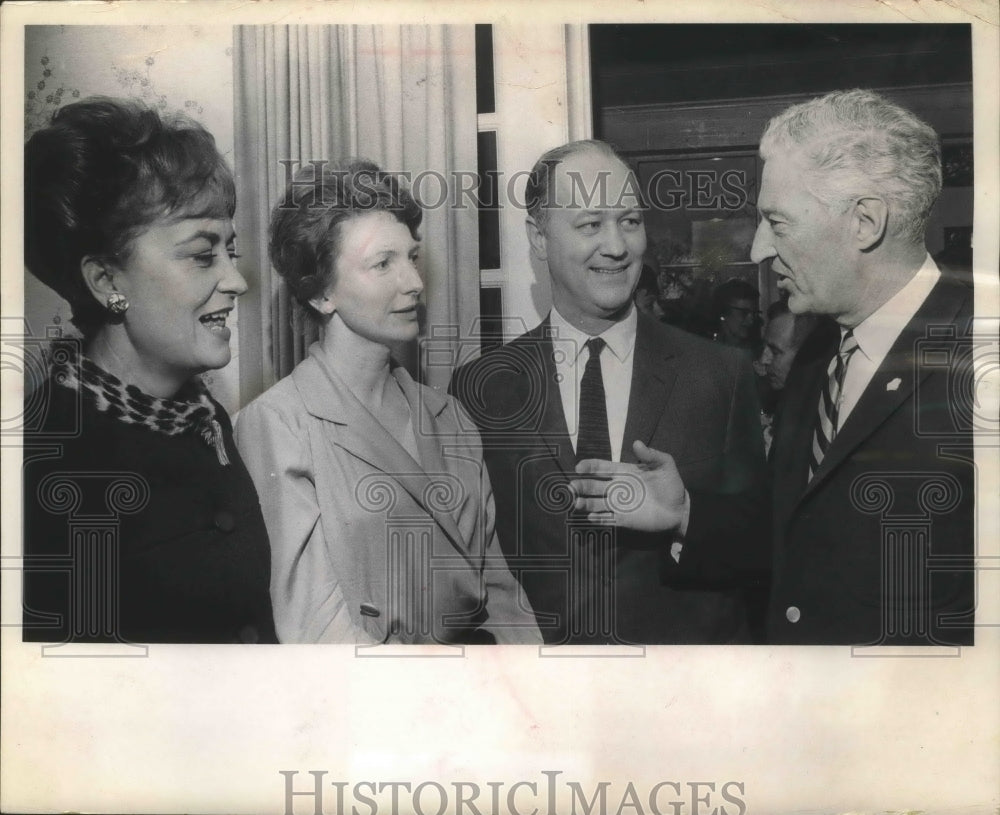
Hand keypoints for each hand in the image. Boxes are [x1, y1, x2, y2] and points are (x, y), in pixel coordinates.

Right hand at [570, 440, 687, 531]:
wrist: (680, 509)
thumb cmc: (670, 484)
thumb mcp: (664, 465)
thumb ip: (651, 455)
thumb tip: (636, 442)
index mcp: (623, 472)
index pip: (601, 467)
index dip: (589, 466)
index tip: (580, 467)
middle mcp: (616, 488)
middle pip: (593, 486)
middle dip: (581, 485)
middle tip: (572, 487)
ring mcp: (618, 504)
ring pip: (595, 503)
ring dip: (584, 503)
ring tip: (576, 503)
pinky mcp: (623, 519)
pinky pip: (606, 519)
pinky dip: (597, 518)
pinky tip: (591, 517)